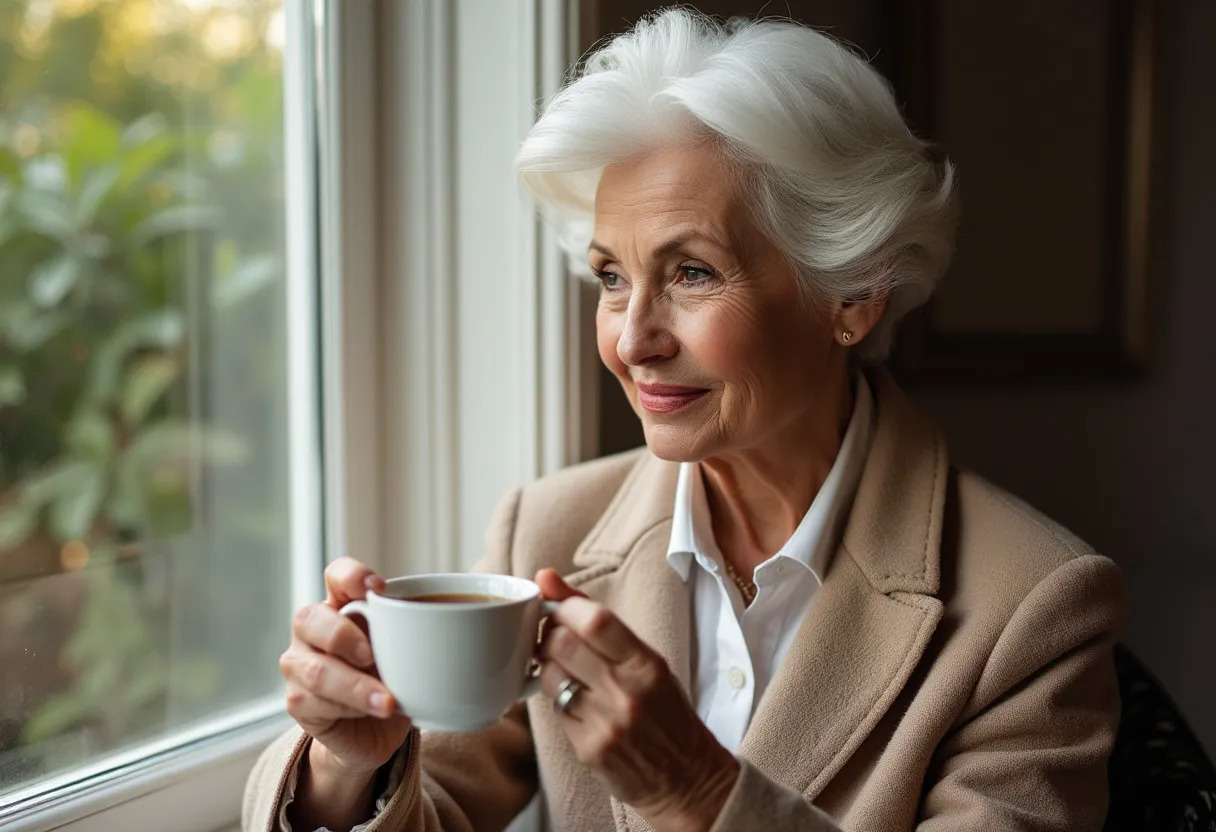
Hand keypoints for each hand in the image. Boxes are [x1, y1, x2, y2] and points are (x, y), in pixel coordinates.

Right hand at [279, 557, 411, 776]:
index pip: (336, 575)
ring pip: (314, 668)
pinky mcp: (298, 701)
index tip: (380, 588)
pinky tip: (375, 710)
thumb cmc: (394, 677)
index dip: (351, 575)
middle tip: (372, 654)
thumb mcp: (412, 649)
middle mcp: (313, 629)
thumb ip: (425, 630)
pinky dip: (350, 707)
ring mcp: (299, 665)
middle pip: (309, 617)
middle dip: (342, 635)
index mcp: (343, 605)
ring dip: (355, 685)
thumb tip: (483, 621)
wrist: (376, 731)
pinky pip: (313, 701)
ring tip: (389, 700)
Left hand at [535, 569, 739, 831]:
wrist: (687, 778)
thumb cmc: (666, 712)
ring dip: (549, 667)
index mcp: (646, 664)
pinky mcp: (588, 749)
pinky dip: (558, 699)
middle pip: (562, 644)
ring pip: (551, 676)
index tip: (556, 604)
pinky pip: (555, 710)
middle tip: (553, 637)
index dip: (564, 606)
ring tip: (566, 670)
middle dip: (548, 634)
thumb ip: (600, 622)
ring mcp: (605, 724)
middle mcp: (626, 693)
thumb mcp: (648, 662)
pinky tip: (575, 701)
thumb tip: (547, 577)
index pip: (595, 621)